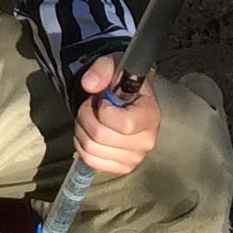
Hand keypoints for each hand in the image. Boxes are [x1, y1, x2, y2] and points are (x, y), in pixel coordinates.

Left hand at [72, 56, 160, 177]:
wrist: (130, 100)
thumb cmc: (124, 83)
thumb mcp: (116, 65)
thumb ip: (103, 68)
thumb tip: (88, 84)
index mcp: (151, 115)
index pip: (125, 124)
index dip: (104, 110)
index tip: (102, 99)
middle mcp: (147, 140)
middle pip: (102, 136)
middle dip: (86, 116)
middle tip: (88, 106)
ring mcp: (135, 157)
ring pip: (92, 149)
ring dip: (81, 130)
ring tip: (88, 118)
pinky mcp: (123, 168)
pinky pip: (91, 162)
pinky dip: (82, 146)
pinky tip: (88, 133)